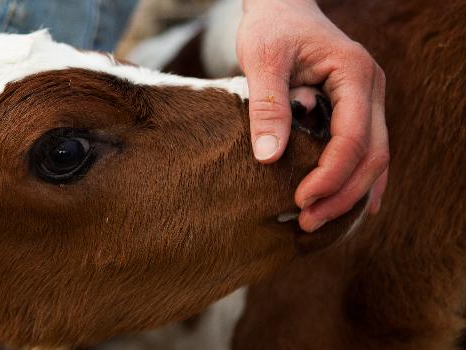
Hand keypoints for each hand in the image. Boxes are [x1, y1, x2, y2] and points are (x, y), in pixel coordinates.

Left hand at [237, 0, 388, 231]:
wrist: (282, 8)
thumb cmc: (271, 28)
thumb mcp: (262, 59)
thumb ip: (268, 105)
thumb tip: (268, 158)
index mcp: (354, 73)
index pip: (354, 136)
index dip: (330, 174)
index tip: (300, 199)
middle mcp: (370, 89)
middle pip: (373, 154)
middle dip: (342, 194)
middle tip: (305, 222)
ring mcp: (367, 100)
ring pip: (375, 157)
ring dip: (349, 194)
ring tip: (315, 220)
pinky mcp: (355, 110)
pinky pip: (366, 151)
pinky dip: (356, 180)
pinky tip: (344, 206)